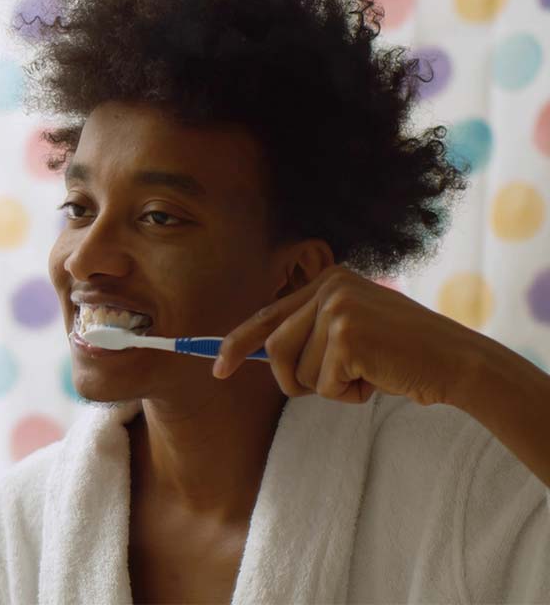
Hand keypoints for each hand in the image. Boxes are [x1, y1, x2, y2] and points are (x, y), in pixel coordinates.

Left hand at [214, 266, 486, 406]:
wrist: (457, 362)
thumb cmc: (403, 356)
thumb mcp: (351, 334)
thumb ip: (310, 336)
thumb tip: (257, 354)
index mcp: (328, 280)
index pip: (268, 314)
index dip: (238, 343)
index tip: (217, 367)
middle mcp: (329, 285)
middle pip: (274, 347)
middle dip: (293, 379)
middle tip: (336, 384)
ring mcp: (337, 307)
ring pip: (295, 370)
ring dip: (327, 388)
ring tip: (365, 375)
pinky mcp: (347, 335)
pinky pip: (321, 385)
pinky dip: (347, 395)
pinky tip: (378, 379)